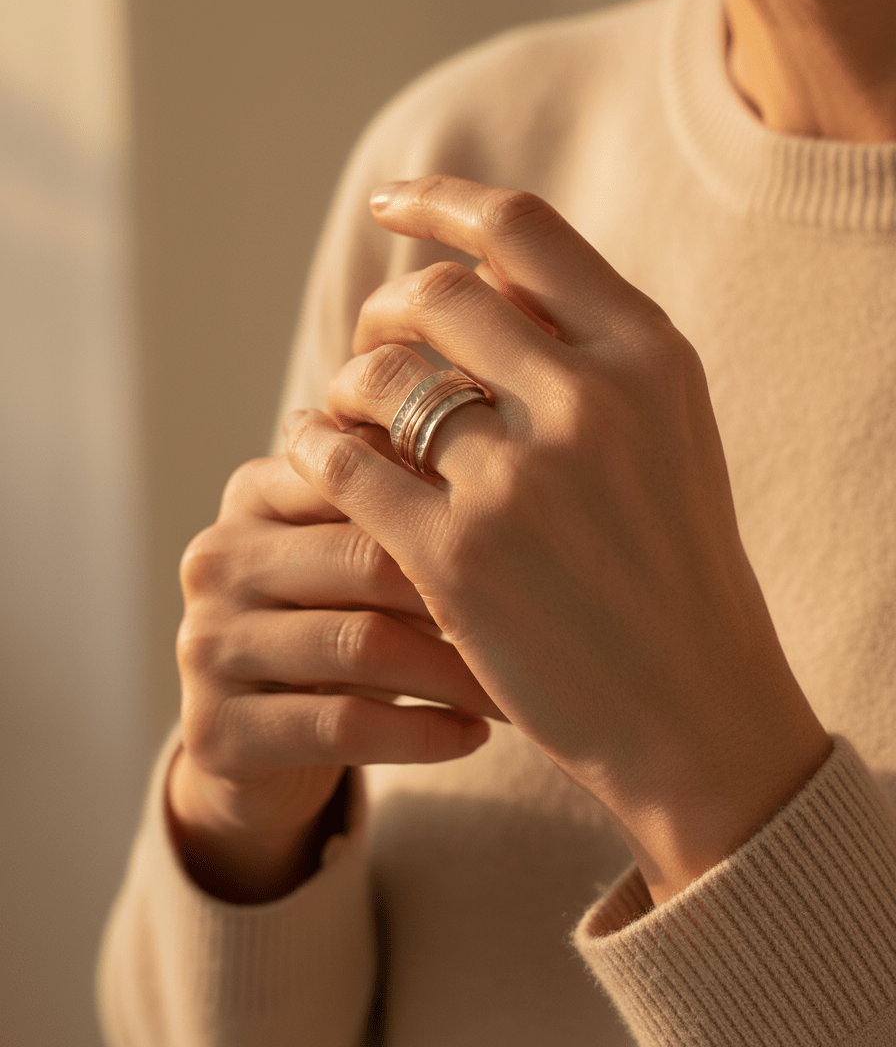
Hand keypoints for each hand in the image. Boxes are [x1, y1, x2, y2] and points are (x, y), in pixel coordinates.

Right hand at [169, 448, 503, 900]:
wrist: (256, 744)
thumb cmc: (335, 623)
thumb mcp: (355, 551)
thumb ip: (400, 493)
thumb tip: (507, 436)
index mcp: (254, 492)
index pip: (360, 475)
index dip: (451, 506)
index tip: (534, 534)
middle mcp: (217, 557)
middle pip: (366, 559)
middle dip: (467, 594)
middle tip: (547, 618)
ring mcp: (208, 644)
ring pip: (362, 644)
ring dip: (456, 672)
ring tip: (519, 687)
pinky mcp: (216, 729)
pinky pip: (343, 724)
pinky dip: (423, 732)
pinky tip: (472, 734)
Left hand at [283, 175, 831, 903]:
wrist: (696, 715)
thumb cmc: (676, 572)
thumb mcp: (667, 435)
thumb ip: (587, 354)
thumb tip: (475, 287)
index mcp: (649, 357)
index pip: (523, 231)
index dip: (443, 202)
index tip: (391, 204)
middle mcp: (590, 402)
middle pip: (435, 297)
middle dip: (383, 312)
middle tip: (371, 346)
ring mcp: (521, 483)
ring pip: (379, 377)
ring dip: (345, 385)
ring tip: (344, 414)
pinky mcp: (458, 560)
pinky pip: (344, 464)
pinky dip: (311, 446)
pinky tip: (308, 455)